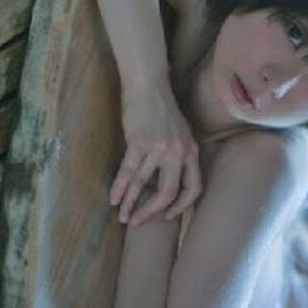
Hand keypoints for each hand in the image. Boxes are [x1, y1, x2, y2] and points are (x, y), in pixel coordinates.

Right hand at [110, 78, 201, 224]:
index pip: (194, 188)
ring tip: (123, 216)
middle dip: (152, 212)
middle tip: (139, 222)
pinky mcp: (139, 142)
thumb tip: (171, 180)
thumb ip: (179, 156)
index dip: (182, 206)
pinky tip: (114, 199)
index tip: (169, 216)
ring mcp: (158, 147)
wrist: (148, 84)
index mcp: (191, 151)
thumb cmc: (161, 109)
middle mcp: (178, 152)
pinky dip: (120, 188)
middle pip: (169, 192)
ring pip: (143, 184)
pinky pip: (128, 172)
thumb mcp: (180, 133)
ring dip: (131, 204)